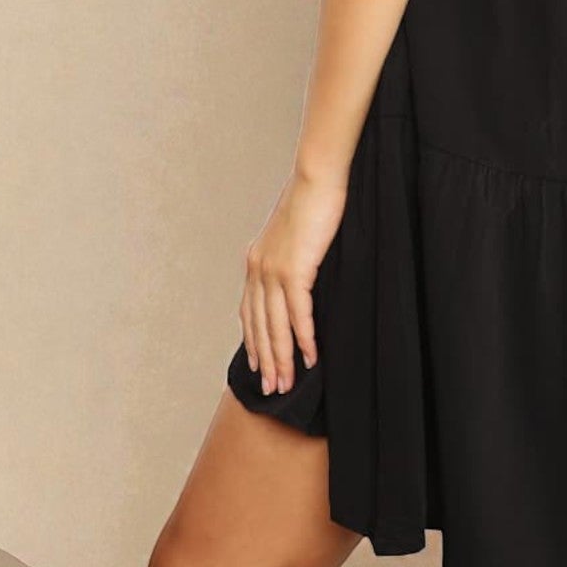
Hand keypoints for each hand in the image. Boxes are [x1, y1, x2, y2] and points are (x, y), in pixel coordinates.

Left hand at [239, 170, 346, 394]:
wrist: (316, 178)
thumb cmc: (311, 202)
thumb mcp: (293, 235)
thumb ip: (290, 259)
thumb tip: (297, 280)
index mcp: (255, 262)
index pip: (250, 313)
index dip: (254, 343)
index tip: (258, 366)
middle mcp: (258, 269)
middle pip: (259, 326)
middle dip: (266, 361)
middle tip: (273, 388)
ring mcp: (273, 270)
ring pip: (275, 326)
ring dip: (282, 358)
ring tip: (288, 384)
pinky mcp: (294, 269)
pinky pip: (298, 313)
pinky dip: (305, 338)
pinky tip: (311, 357)